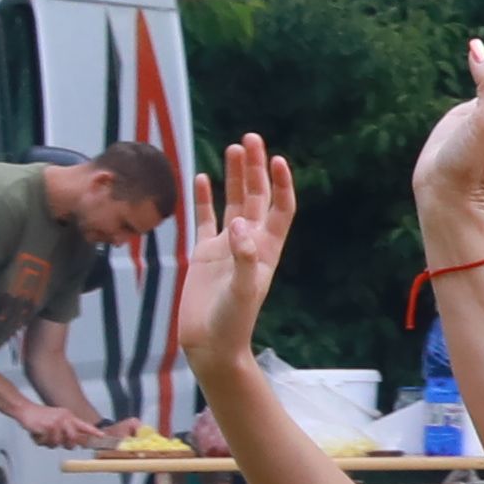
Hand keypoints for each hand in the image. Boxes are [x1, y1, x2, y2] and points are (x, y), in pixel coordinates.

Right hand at [17, 397, 108, 452]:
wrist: (25, 410)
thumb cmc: (40, 417)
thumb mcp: (57, 418)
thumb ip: (67, 428)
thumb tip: (77, 442)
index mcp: (68, 416)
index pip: (84, 425)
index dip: (93, 432)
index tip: (102, 437)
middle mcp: (64, 418)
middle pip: (73, 439)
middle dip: (67, 444)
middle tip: (58, 441)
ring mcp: (55, 422)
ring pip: (58, 443)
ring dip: (49, 443)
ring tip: (43, 435)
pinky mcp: (46, 427)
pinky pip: (46, 442)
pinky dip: (40, 441)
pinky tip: (37, 434)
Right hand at [180, 132, 296, 365]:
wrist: (210, 345)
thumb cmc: (233, 322)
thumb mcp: (242, 290)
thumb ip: (243, 258)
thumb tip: (239, 225)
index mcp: (267, 249)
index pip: (280, 208)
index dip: (282, 185)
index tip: (278, 159)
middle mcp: (249, 243)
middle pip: (256, 198)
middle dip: (255, 169)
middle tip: (251, 138)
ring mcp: (226, 247)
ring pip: (232, 203)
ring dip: (234, 177)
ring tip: (234, 148)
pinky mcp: (204, 254)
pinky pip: (205, 219)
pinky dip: (204, 199)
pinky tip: (201, 177)